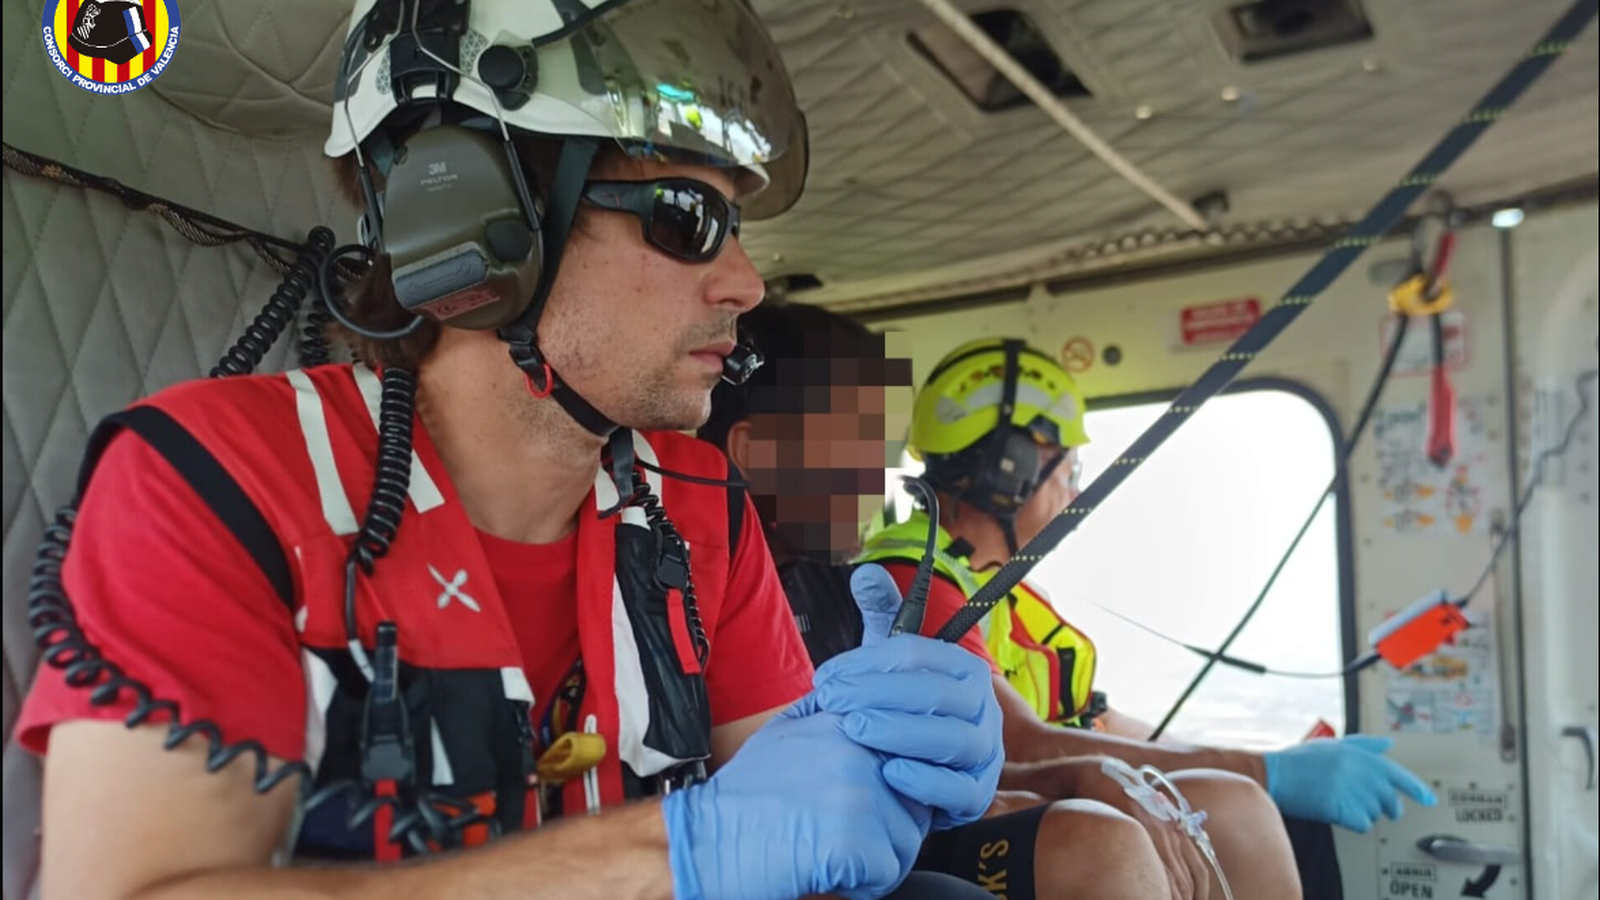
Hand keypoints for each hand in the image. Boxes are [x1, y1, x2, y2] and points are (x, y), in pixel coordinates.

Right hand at [662, 694, 924, 899]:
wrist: (705, 842)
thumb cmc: (742, 798)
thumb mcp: (785, 733)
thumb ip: (831, 718)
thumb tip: (867, 711)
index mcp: (847, 720)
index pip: (908, 757)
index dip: (888, 793)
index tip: (854, 807)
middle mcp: (859, 749)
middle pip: (914, 800)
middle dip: (887, 828)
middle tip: (838, 836)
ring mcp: (859, 791)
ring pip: (908, 839)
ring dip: (877, 859)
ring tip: (828, 852)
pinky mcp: (855, 837)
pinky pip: (889, 873)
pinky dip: (863, 886)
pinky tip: (824, 871)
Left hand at [812, 563, 1004, 830]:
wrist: (916, 775)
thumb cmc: (902, 713)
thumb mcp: (891, 665)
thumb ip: (882, 617)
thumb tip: (866, 573)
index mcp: (962, 669)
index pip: (917, 654)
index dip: (869, 661)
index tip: (824, 675)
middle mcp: (982, 708)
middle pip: (935, 694)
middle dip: (878, 693)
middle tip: (830, 700)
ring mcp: (983, 754)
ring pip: (951, 739)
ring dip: (899, 732)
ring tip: (855, 730)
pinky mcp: (977, 796)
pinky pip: (959, 791)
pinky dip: (926, 782)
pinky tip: (889, 773)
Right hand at [1263, 734, 1437, 831]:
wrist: (1275, 773)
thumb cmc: (1300, 760)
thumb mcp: (1333, 745)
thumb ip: (1364, 745)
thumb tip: (1387, 744)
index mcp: (1362, 756)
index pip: (1399, 774)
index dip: (1417, 789)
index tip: (1429, 799)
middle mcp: (1362, 772)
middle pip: (1390, 800)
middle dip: (1385, 807)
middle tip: (1370, 806)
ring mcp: (1353, 790)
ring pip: (1374, 814)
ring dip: (1361, 813)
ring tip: (1340, 802)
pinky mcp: (1343, 807)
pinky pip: (1362, 824)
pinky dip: (1352, 823)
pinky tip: (1337, 812)